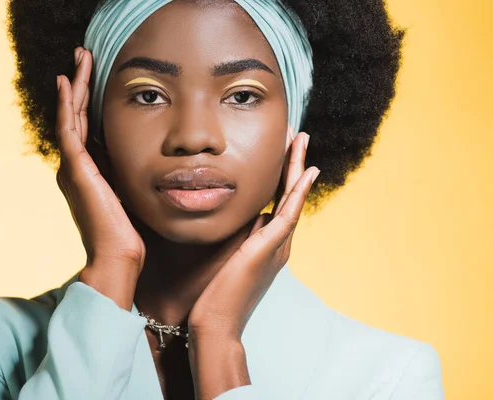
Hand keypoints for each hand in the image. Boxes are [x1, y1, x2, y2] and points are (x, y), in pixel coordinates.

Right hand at [55, 47, 144, 308]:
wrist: (119, 255)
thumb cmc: (129, 231)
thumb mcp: (130, 193)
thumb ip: (129, 174)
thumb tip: (146, 160)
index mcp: (88, 171)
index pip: (87, 126)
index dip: (90, 99)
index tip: (95, 75)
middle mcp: (76, 165)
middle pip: (77, 114)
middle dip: (81, 84)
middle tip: (83, 56)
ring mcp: (73, 166)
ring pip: (71, 114)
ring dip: (76, 84)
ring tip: (79, 57)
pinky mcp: (76, 169)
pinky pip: (69, 128)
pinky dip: (68, 103)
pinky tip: (70, 82)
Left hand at [188, 129, 318, 336]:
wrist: (217, 323)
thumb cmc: (216, 294)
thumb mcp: (227, 257)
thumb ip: (237, 236)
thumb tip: (240, 215)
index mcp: (267, 244)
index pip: (278, 201)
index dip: (282, 175)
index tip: (282, 150)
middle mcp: (278, 243)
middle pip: (289, 195)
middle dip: (294, 164)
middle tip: (297, 136)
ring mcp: (277, 246)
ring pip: (292, 199)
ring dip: (298, 168)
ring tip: (300, 141)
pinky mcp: (271, 249)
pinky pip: (289, 214)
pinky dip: (298, 192)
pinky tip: (306, 172)